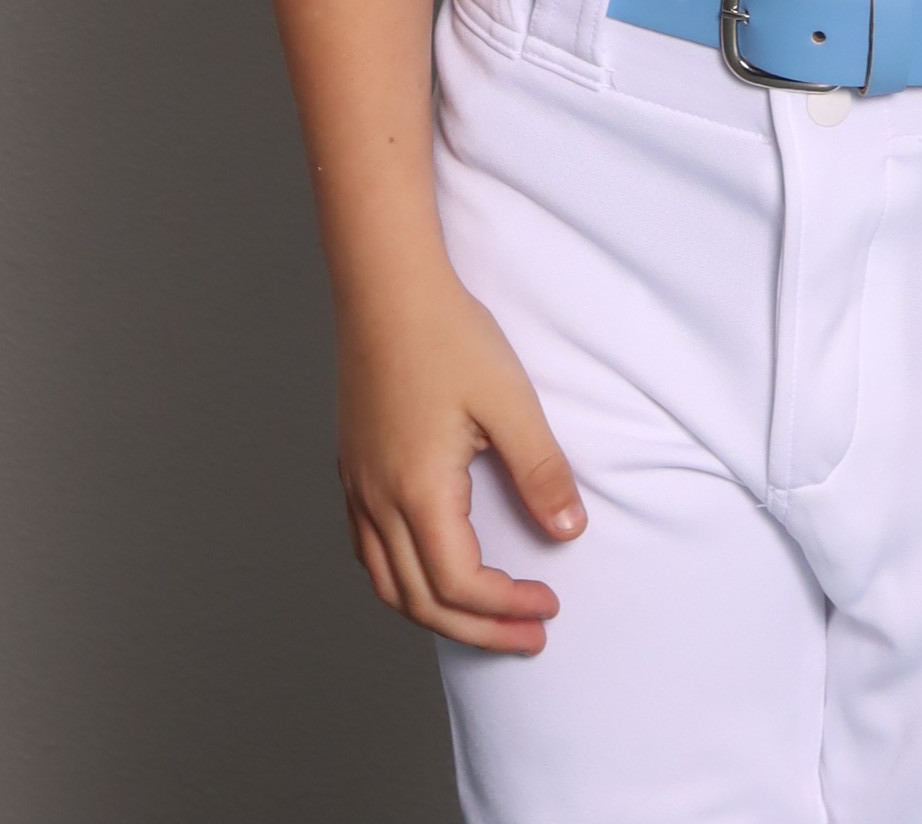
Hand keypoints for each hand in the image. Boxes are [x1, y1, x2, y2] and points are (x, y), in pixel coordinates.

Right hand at [336, 260, 583, 651]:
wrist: (386, 286)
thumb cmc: (447, 335)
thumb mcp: (510, 401)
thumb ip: (540, 471)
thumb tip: (568, 530)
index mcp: (417, 492)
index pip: (459, 585)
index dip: (506, 607)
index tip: (549, 604)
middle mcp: (377, 501)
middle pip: (421, 601)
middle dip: (478, 628)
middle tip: (529, 636)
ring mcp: (358, 487)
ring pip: (386, 583)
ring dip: (436, 611)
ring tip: (484, 617)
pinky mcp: (352, 468)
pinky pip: (368, 550)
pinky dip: (401, 578)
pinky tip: (430, 567)